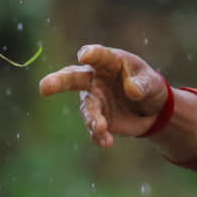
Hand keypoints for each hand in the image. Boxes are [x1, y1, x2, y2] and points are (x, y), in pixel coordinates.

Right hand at [38, 45, 171, 147]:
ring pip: (86, 108)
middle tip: (44, 87)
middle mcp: (95, 79)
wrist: (151, 109)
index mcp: (108, 62)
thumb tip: (133, 91)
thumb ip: (143, 84)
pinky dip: (100, 136)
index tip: (84, 56)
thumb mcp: (152, 82)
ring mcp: (94, 100)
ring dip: (92, 118)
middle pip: (73, 78)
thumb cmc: (148, 85)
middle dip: (58, 82)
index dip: (91, 54)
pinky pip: (95, 128)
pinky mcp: (98, 119)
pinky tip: (107, 142)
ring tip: (101, 127)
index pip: (98, 56)